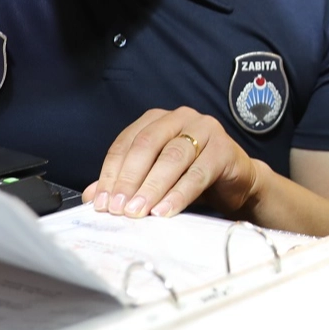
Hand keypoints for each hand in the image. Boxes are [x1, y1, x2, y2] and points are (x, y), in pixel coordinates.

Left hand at [84, 107, 266, 219]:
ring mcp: (204, 129)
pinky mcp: (224, 148)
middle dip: (129, 179)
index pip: (126, 143)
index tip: (101, 203)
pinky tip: (165, 210)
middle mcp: (179, 118)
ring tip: (139, 211)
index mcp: (156, 120)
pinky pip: (198, 172)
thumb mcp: (155, 180)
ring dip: (152, 187)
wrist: (237, 183)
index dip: (111, 173)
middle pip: (147, 146)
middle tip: (118, 209)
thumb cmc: (192, 177)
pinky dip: (179, 194)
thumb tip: (92, 196)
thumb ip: (125, 183)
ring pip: (172, 157)